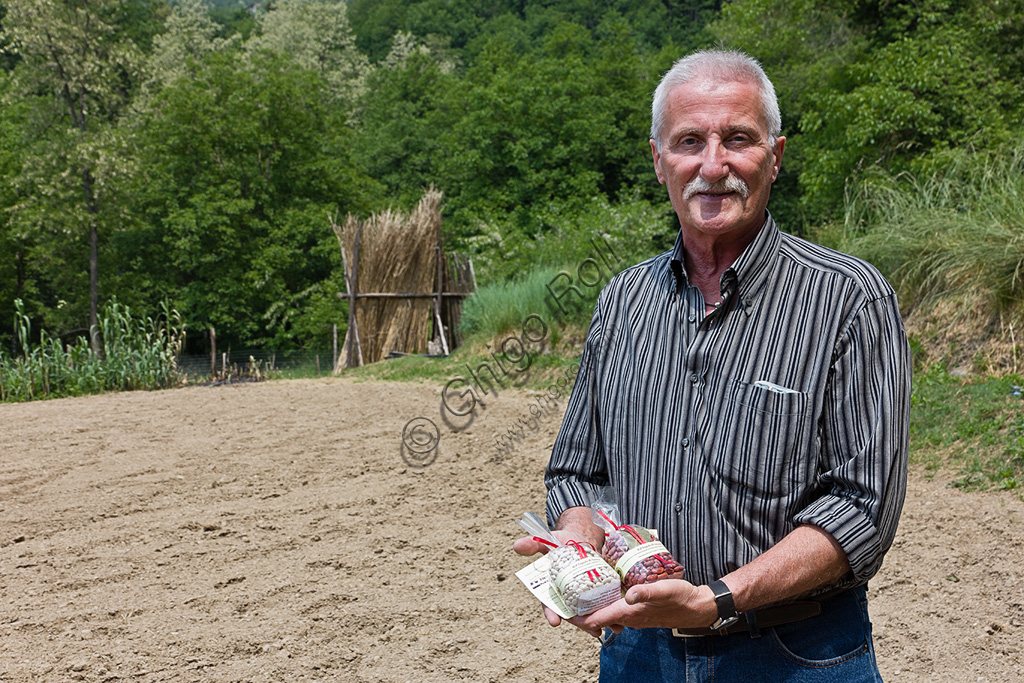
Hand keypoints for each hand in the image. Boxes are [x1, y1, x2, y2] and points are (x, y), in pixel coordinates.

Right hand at [513, 528, 602, 632]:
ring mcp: (582, 596)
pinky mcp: (596, 593)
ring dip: (599, 622)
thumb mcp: (547, 541)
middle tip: (592, 629)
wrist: (580, 537)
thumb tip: (516, 546)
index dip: (551, 613)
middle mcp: (566, 596)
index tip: (554, 622)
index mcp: (551, 588)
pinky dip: (609, 615)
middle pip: (573, 614)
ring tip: (611, 628)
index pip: (548, 604)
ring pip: (588, 614)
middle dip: (581, 624)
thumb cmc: (560, 542)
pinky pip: (601, 607)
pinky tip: (620, 622)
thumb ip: (533, 544)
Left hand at [570, 579, 716, 633]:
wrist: (696, 607)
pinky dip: (604, 604)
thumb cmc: (681, 597)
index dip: (578, 617)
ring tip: (576, 593)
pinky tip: (602, 592)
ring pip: (605, 615)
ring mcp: (632, 616)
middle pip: (597, 619)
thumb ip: (646, 592)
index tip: (561, 610)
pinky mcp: (637, 611)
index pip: (597, 619)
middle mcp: (628, 617)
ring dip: (591, 608)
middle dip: (579, 612)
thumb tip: (628, 595)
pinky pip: (614, 611)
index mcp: (629, 612)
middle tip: (562, 598)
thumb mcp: (664, 590)